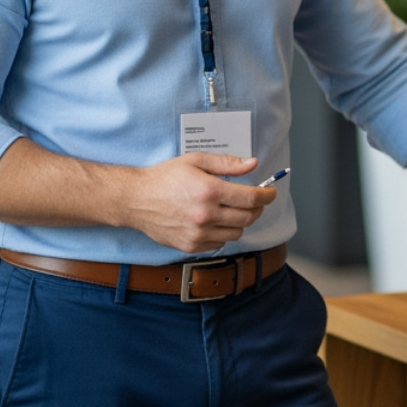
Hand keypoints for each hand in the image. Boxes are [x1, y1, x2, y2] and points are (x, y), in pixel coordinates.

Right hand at [123, 153, 274, 252]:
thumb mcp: (196, 161)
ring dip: (240, 221)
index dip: (267, 195)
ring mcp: (198, 234)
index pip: (251, 198)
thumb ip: (227, 163)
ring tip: (231, 210)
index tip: (270, 192)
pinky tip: (215, 221)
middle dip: (257, 208)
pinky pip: (219, 243)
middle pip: (248, 217)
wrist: (136, 199)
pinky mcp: (191, 246)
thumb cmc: (164, 178)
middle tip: (254, 200)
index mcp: (209, 191)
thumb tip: (252, 163)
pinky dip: (223, 233)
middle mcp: (205, 215)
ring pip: (236, 233)